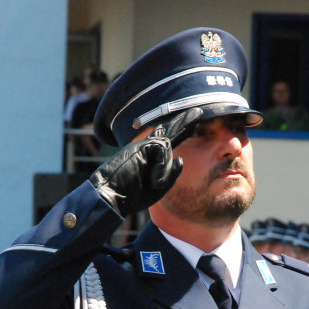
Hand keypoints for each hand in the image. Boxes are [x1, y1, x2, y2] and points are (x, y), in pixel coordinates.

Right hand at [89, 107, 203, 216]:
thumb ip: (171, 174)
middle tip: (198, 112)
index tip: (191, 124)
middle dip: (184, 122)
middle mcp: (145, 149)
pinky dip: (161, 168)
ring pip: (168, 147)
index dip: (179, 132)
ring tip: (154, 184)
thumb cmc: (131, 195)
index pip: (166, 142)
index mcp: (148, 159)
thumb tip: (180, 158)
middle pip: (168, 131)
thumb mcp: (158, 189)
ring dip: (164, 171)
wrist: (110, 196)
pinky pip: (163, 149)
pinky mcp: (141, 145)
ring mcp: (142, 145)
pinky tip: (153, 180)